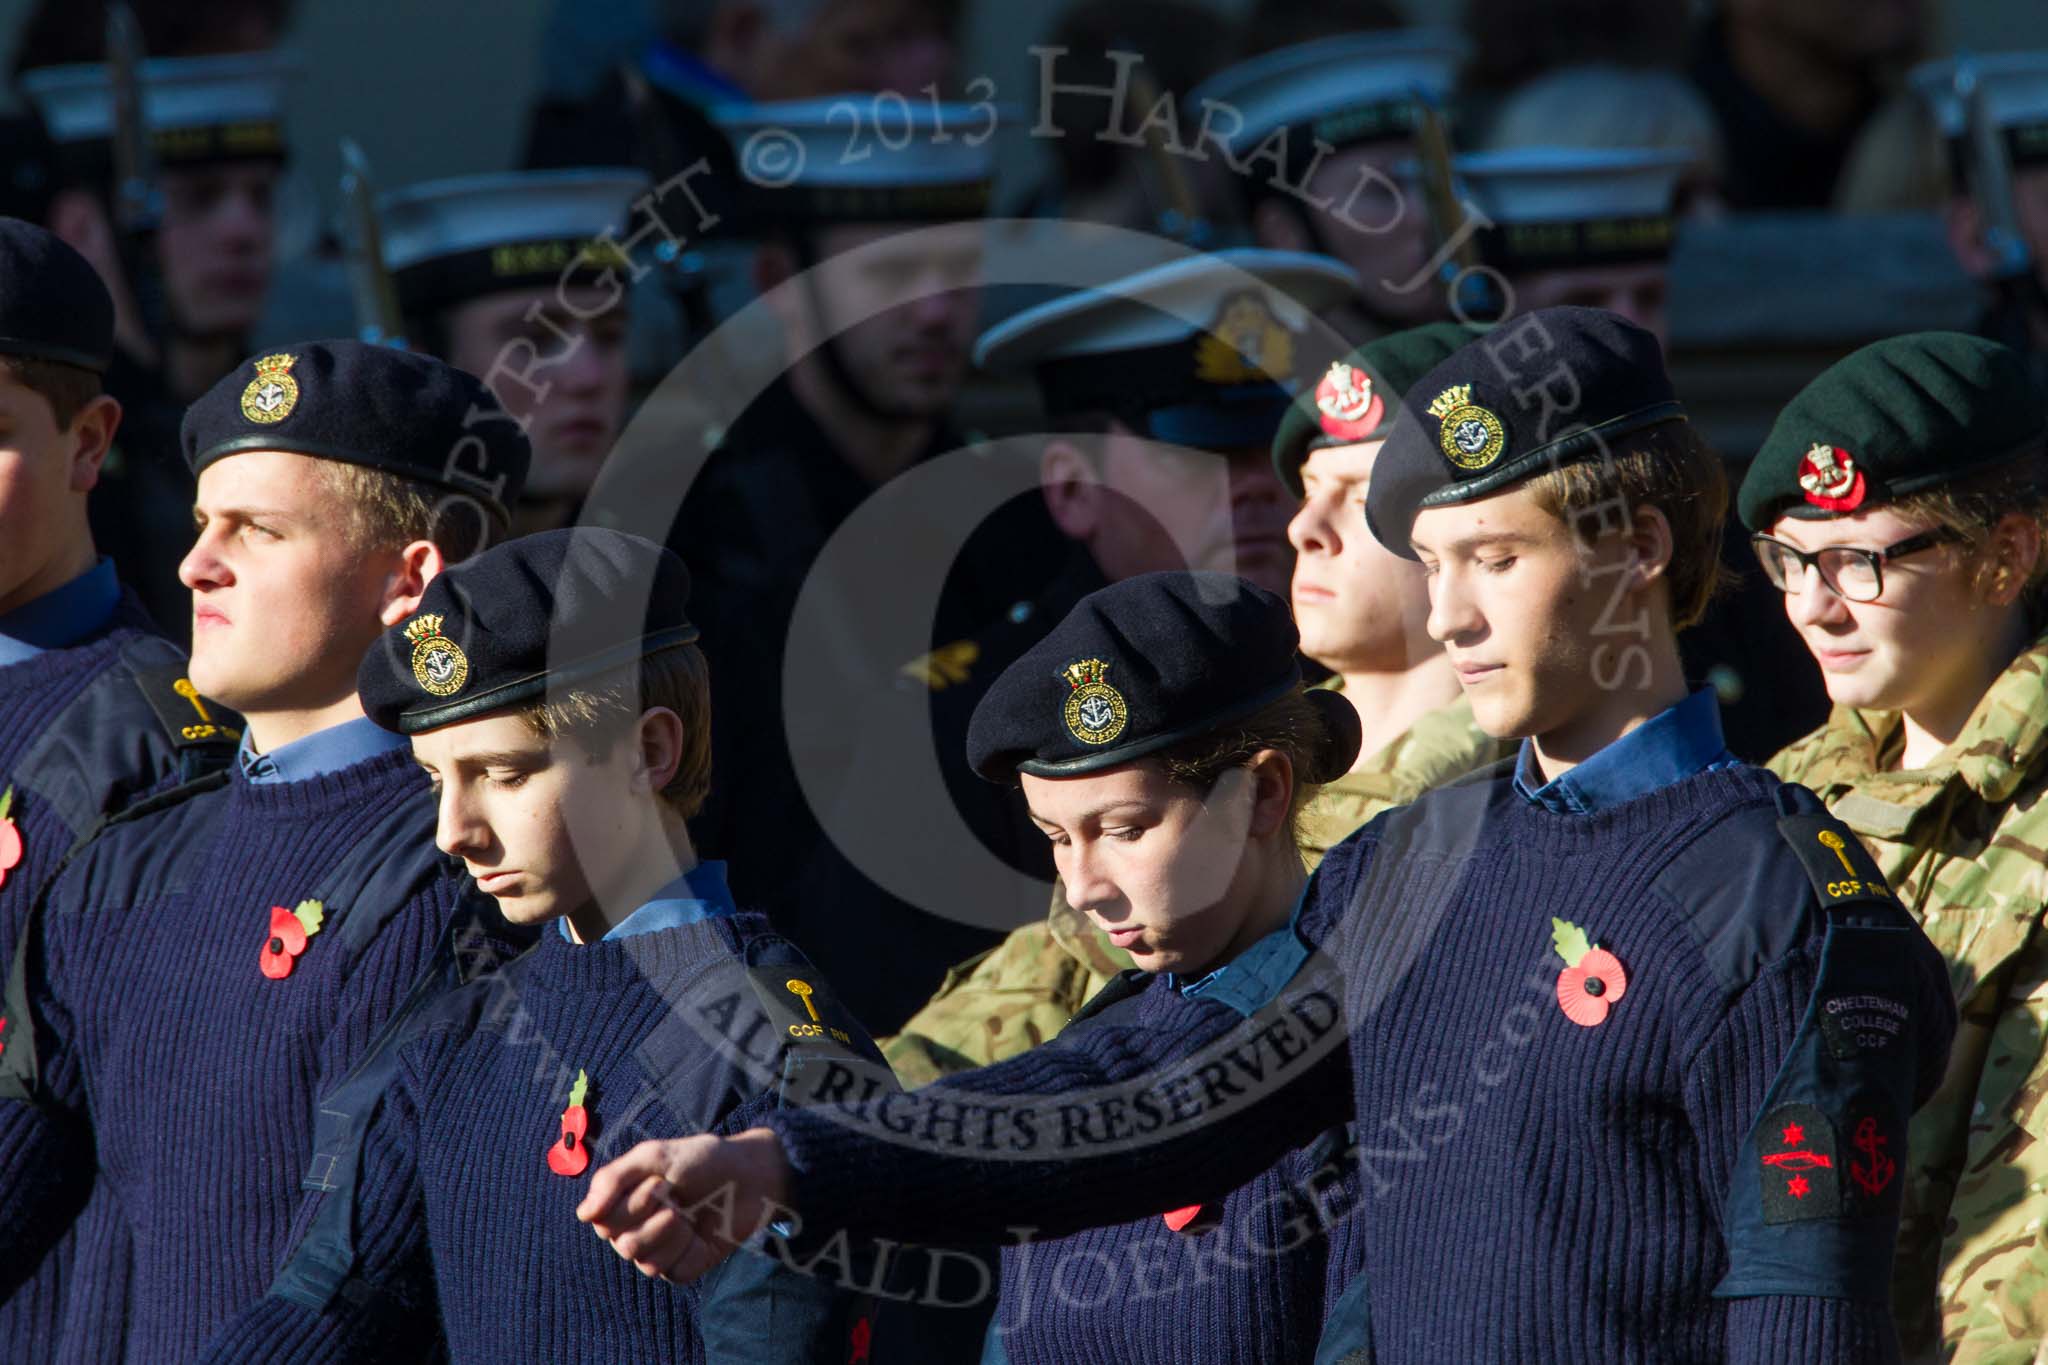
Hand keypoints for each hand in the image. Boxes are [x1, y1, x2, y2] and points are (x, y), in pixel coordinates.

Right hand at [576, 1128, 793, 1282]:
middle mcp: (636, 1228)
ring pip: (638, 1257)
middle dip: (647, 1210)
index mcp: (624, 1202)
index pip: (599, 1219)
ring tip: (686, 1211)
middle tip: (673, 1191)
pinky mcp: (682, 1267)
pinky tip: (696, 1232)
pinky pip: (666, 1270)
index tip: (657, 1180)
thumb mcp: (654, 1156)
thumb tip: (582, 1215)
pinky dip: (682, 1247)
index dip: (626, 1202)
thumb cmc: (702, 1160)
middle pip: (617, 1239)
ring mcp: (658, 1249)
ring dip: (665, 1229)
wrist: (750, 1175)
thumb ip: (612, 1179)